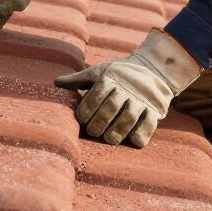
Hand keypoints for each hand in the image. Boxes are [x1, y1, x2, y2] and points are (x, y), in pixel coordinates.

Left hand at [55, 29, 200, 146]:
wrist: (153, 70)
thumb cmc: (119, 75)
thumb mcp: (100, 72)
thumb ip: (79, 79)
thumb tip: (56, 82)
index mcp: (111, 78)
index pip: (97, 94)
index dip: (87, 109)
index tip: (81, 119)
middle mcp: (127, 88)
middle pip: (111, 107)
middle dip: (100, 122)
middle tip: (93, 132)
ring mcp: (142, 99)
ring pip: (129, 118)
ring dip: (117, 131)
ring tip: (109, 139)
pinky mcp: (155, 110)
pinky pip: (148, 125)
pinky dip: (140, 134)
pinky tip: (131, 140)